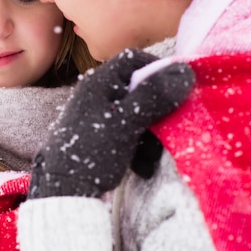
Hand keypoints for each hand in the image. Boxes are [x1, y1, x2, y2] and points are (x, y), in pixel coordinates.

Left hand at [29, 49, 194, 198]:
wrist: (64, 190)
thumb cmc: (92, 151)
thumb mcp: (126, 122)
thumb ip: (154, 96)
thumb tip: (185, 70)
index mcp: (98, 83)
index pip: (133, 60)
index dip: (158, 69)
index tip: (179, 87)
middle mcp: (98, 95)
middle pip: (140, 91)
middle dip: (158, 114)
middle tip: (167, 134)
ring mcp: (99, 116)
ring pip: (138, 116)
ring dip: (151, 137)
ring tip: (148, 159)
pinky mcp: (101, 137)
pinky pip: (129, 134)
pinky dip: (139, 148)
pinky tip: (140, 167)